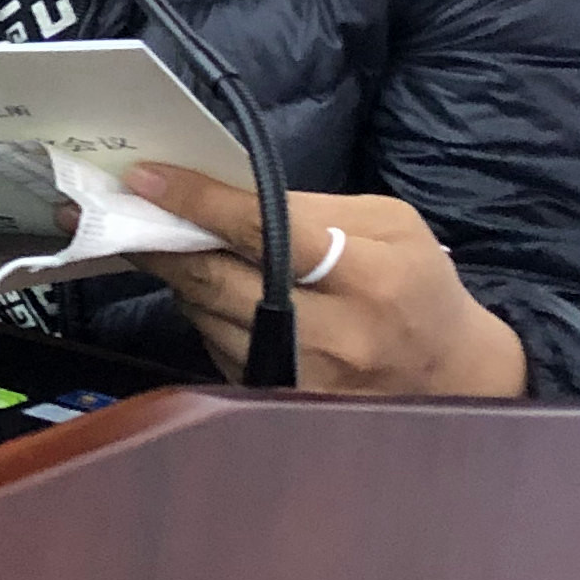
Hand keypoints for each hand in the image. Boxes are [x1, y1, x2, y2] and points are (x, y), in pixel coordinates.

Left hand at [120, 164, 528, 396]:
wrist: (451, 377)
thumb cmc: (417, 286)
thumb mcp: (389, 226)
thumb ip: (310, 205)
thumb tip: (226, 193)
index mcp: (367, 276)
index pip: (263, 229)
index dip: (198, 201)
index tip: (145, 178)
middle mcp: (332, 335)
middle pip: (217, 279)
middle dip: (165, 239)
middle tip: (129, 209)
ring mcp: (303, 377)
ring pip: (206, 315)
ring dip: (182, 277)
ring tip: (177, 246)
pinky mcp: (279, 402)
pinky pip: (215, 348)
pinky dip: (205, 315)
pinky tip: (214, 295)